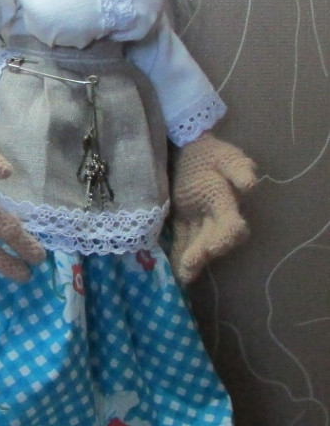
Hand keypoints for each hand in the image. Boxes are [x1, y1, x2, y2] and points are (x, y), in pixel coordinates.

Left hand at [170, 132, 256, 283]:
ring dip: (191, 258)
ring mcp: (198, 218)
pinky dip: (179, 252)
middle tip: (190, 267)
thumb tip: (250, 185)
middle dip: (202, 253)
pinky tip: (175, 270)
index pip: (229, 224)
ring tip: (183, 277)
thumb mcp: (228, 158)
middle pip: (211, 238)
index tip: (213, 248)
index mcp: (226, 201)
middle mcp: (214, 215)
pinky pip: (182, 236)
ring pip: (196, 241)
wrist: (194, 148)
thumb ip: (239, 170)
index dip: (224, 237)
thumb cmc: (215, 154)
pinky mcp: (183, 217)